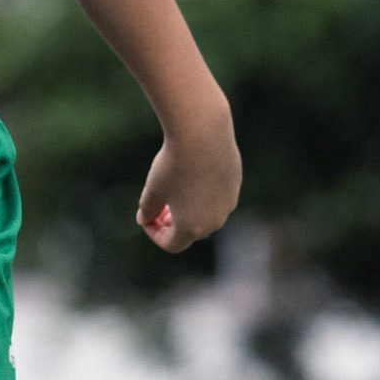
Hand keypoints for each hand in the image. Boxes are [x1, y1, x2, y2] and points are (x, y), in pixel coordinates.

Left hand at [136, 118, 241, 254]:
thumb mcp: (153, 189)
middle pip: (190, 232)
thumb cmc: (173, 165)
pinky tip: (191, 173)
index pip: (172, 244)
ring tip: (174, 191)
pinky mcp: (235, 184)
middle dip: (172, 223)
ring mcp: (228, 202)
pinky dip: (203, 193)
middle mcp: (215, 220)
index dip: (155, 234)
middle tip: (158, 207)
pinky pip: (217, 196)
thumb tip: (144, 219)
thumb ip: (147, 210)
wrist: (202, 134)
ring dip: (189, 209)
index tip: (145, 217)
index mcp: (192, 228)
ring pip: (207, 214)